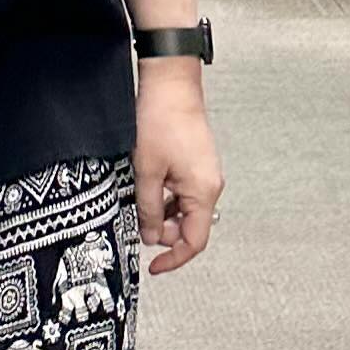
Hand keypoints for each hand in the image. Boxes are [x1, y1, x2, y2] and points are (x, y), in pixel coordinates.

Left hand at [133, 64, 222, 275]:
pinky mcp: (199, 163)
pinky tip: (148, 187)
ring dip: (163, 214)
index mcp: (203, 192)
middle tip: (138, 223)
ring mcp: (206, 174)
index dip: (174, 258)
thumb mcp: (146, 172)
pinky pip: (185, 192)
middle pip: (191, 226)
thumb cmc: (160, 121)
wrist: (171, 84)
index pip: (194, 241)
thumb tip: (149, 236)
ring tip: (139, 200)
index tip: (154, 266)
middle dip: (164, 232)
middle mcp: (211, 185)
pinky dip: (167, 198)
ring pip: (186, 209)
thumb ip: (148, 209)